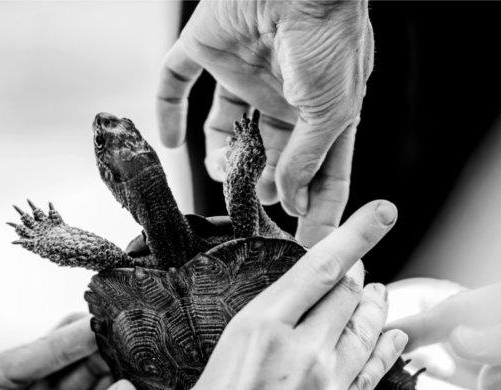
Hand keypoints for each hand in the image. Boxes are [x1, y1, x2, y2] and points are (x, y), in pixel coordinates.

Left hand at [157, 0, 373, 245]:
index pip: (321, 174)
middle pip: (271, 157)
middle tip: (258, 204)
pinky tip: (168, 140)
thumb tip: (289, 198)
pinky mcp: (209, 48)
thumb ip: (308, 158)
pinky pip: (178, 84)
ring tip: (223, 173)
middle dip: (265, 185)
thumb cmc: (328, 32)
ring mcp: (245, 74)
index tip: (306, 245)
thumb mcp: (331, 109)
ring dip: (222, 159)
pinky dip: (168, 111)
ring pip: (226, 130)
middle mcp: (283, 98)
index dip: (315, 211)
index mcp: (322, 112)